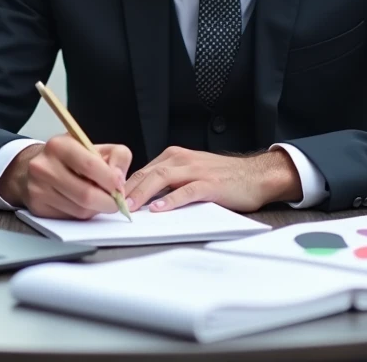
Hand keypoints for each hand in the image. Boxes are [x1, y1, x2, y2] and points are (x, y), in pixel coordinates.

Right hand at [0, 135, 131, 219]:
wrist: (34, 168)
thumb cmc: (70, 158)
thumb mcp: (96, 147)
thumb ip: (117, 156)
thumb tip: (119, 179)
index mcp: (59, 145)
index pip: (90, 166)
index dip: (110, 180)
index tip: (120, 186)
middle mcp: (44, 167)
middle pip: (86, 194)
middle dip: (108, 201)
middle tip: (116, 202)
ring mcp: (38, 189)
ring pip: (79, 210)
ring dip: (96, 209)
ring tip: (99, 199)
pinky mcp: (37, 207)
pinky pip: (69, 218)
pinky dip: (82, 214)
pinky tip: (82, 204)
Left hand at [124, 146, 301, 212]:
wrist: (255, 175)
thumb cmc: (223, 177)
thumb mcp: (190, 173)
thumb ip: (169, 181)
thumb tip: (143, 198)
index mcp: (174, 156)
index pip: (142, 170)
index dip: (125, 185)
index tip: (110, 199)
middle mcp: (182, 160)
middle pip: (147, 173)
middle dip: (127, 190)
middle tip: (112, 205)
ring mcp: (196, 171)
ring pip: (162, 179)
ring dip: (143, 193)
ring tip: (130, 207)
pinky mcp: (210, 184)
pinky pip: (186, 191)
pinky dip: (171, 200)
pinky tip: (160, 208)